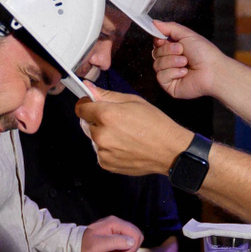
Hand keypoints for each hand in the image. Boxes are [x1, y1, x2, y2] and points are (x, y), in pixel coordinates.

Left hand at [75, 84, 192, 177]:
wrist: (169, 150)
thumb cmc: (155, 124)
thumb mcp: (133, 101)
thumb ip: (106, 95)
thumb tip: (88, 87)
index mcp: (107, 115)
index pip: (81, 108)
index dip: (87, 104)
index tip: (93, 105)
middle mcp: (101, 134)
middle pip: (86, 123)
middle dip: (97, 121)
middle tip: (118, 122)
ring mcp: (102, 151)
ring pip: (93, 138)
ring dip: (103, 135)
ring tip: (124, 135)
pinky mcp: (106, 164)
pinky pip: (100, 152)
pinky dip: (108, 149)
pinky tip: (124, 146)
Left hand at [81, 215, 144, 251]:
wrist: (76, 248)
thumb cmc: (85, 247)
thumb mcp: (99, 245)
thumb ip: (116, 242)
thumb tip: (131, 241)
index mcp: (114, 223)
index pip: (134, 233)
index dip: (132, 246)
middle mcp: (116, 223)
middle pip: (135, 235)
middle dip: (130, 248)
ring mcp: (116, 229)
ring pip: (131, 239)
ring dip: (125, 250)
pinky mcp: (115, 235)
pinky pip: (126, 242)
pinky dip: (122, 250)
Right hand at [151, 22, 227, 100]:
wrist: (213, 70)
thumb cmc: (204, 53)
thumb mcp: (187, 35)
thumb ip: (169, 28)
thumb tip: (154, 22)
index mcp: (174, 48)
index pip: (157, 43)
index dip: (158, 41)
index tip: (163, 39)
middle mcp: (170, 61)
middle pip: (155, 53)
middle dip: (168, 50)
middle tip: (181, 50)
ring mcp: (169, 74)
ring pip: (157, 65)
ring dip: (172, 61)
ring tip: (185, 62)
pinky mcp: (170, 86)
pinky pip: (161, 77)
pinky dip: (173, 72)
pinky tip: (184, 72)